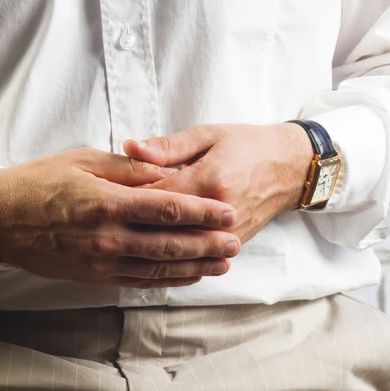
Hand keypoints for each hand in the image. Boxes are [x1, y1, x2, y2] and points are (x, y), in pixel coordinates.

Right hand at [0, 148, 239, 288]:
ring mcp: (102, 261)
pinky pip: (139, 281)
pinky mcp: (95, 276)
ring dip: (195, 267)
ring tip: (222, 264)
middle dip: (207, 244)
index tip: (227, 213)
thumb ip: (128, 169)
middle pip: (170, 244)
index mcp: (108, 202)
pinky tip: (187, 276)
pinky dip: (167, 280)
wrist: (1, 219)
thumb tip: (165, 173)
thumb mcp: (84, 160)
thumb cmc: (42, 182)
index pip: (168, 209)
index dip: (202, 213)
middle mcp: (109, 237)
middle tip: (235, 242)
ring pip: (159, 268)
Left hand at [123, 123, 312, 242]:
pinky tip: (151, 251)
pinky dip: (173, 253)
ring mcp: (227, 234)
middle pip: (162, 228)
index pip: (153, 198)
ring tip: (121, 240)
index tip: (100, 200)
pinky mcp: (233, 244)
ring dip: (149, 244)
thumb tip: (128, 148)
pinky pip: (196, 255)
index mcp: (208, 180)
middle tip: (104, 223)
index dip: (124, 200)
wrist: (289, 167)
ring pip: (177, 247)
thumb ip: (166, 146)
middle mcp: (217, 212)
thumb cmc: (246, 145)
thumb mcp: (206, 135)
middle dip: (131, 226)